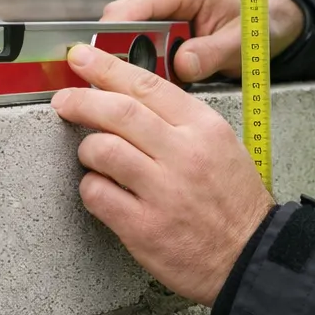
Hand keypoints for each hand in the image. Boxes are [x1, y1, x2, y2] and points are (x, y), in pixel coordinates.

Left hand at [51, 42, 274, 305]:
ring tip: (94, 158)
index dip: (107, 68)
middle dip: (82, 101)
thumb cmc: (233, 202)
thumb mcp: (221, 145)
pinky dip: (91, 188)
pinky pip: (96, 193)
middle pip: (119, 112)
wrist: (250, 255)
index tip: (83, 59)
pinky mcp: (143, 226)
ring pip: (102, 149)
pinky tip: (103, 191)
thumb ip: (179, 120)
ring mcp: (162, 191)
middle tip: (65, 101)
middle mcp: (183, 154)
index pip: (147, 85)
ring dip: (87, 149)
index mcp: (203, 128)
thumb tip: (130, 98)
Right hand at [100, 0, 303, 83]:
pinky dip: (142, 65)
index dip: (118, 27)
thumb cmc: (256, 24)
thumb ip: (213, 52)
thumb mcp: (243, 41)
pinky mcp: (159, 31)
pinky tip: (152, 82)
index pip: (142, 2)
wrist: (266, 24)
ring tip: (145, 83)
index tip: (103, 51)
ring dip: (131, 60)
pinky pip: (138, 47)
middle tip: (121, 77)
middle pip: (123, 19)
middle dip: (118, 48)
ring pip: (125, 34)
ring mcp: (161, 13)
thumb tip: (182, 65)